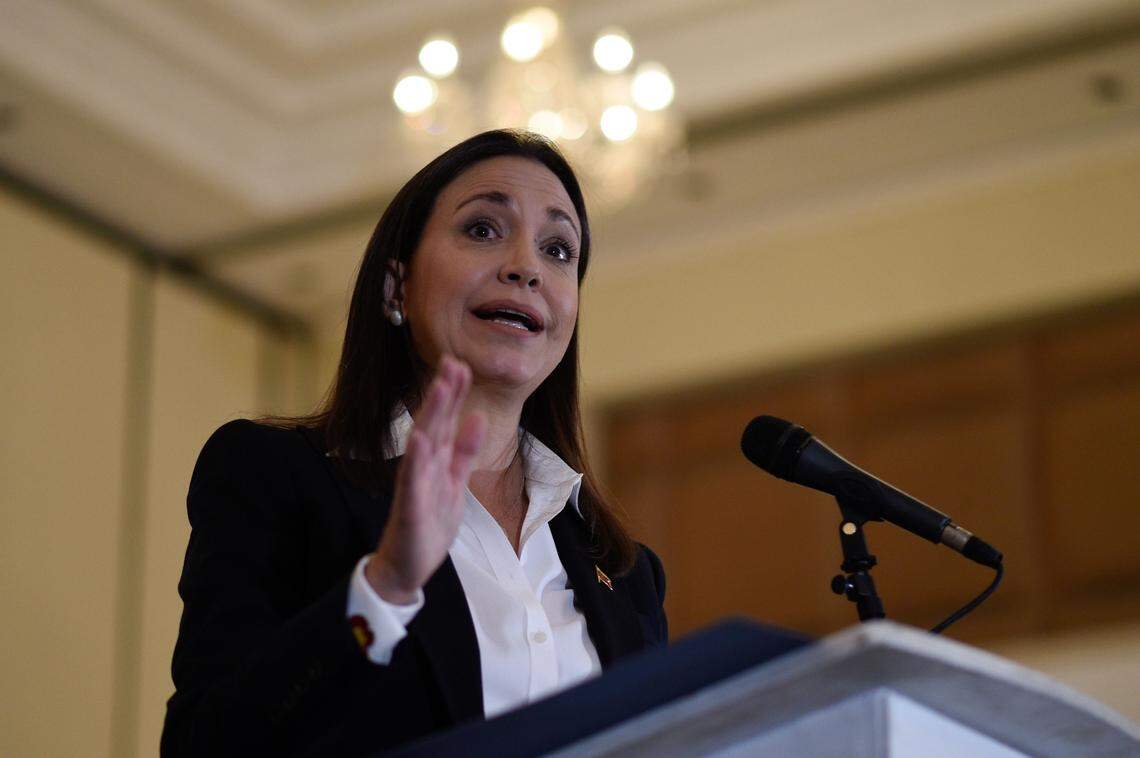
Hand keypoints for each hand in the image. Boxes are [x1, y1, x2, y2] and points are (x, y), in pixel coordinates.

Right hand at [366, 355, 485, 603]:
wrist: (406, 567)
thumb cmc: (429, 525)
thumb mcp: (456, 483)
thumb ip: (464, 452)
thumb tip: (478, 417)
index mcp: (437, 462)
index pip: (447, 421)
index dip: (454, 394)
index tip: (461, 364)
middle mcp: (424, 467)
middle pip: (435, 424)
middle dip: (444, 394)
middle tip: (452, 361)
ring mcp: (415, 485)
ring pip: (424, 444)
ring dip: (431, 416)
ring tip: (440, 388)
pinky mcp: (410, 507)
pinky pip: (412, 481)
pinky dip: (416, 460)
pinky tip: (419, 439)